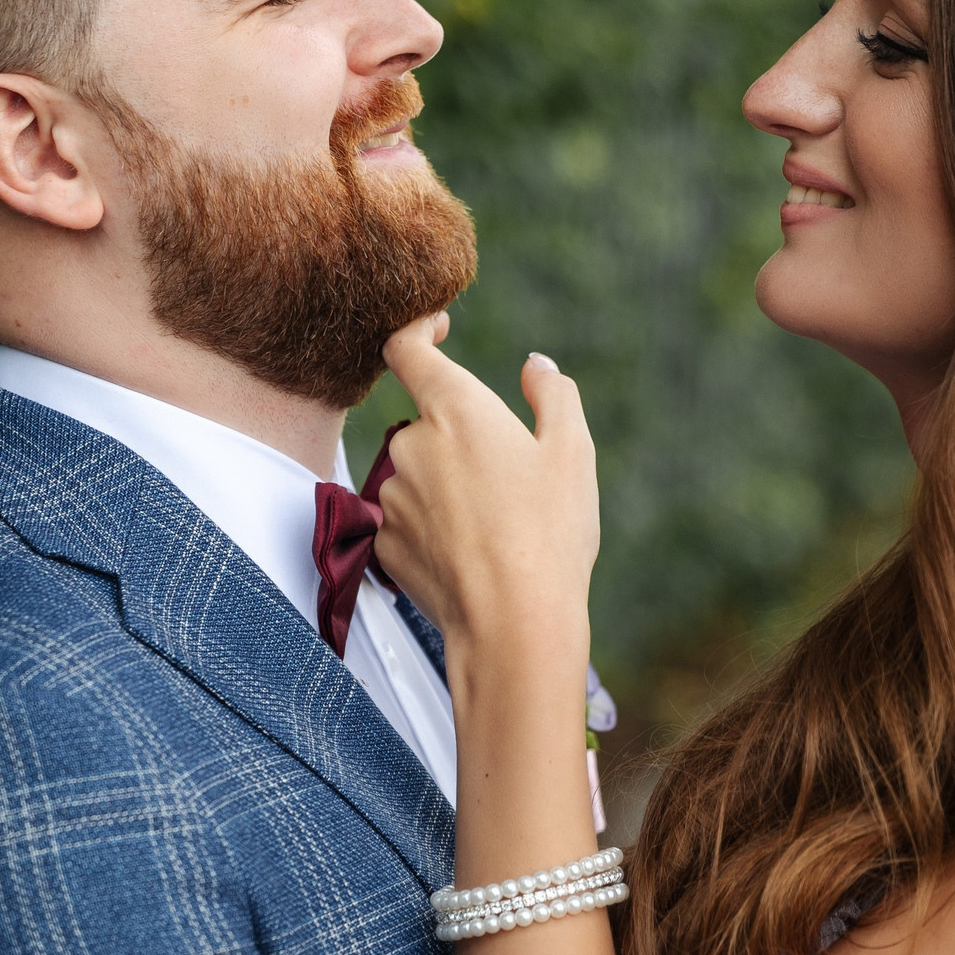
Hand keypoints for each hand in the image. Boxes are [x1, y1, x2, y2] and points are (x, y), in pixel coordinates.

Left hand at [373, 314, 599, 662]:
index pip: (405, 347)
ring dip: (445, 487)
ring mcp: (391, 497)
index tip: (437, 331)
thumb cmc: (549, 535)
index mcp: (455, 409)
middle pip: (424, 424)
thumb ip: (553, 395)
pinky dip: (433, 528)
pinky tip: (471, 554)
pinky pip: (406, 521)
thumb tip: (537, 368)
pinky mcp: (383, 543)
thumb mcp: (572, 453)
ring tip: (495, 527)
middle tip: (508, 480)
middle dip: (457, 440)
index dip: (418, 330)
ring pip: (416, 475)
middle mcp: (410, 446)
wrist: (514, 624)